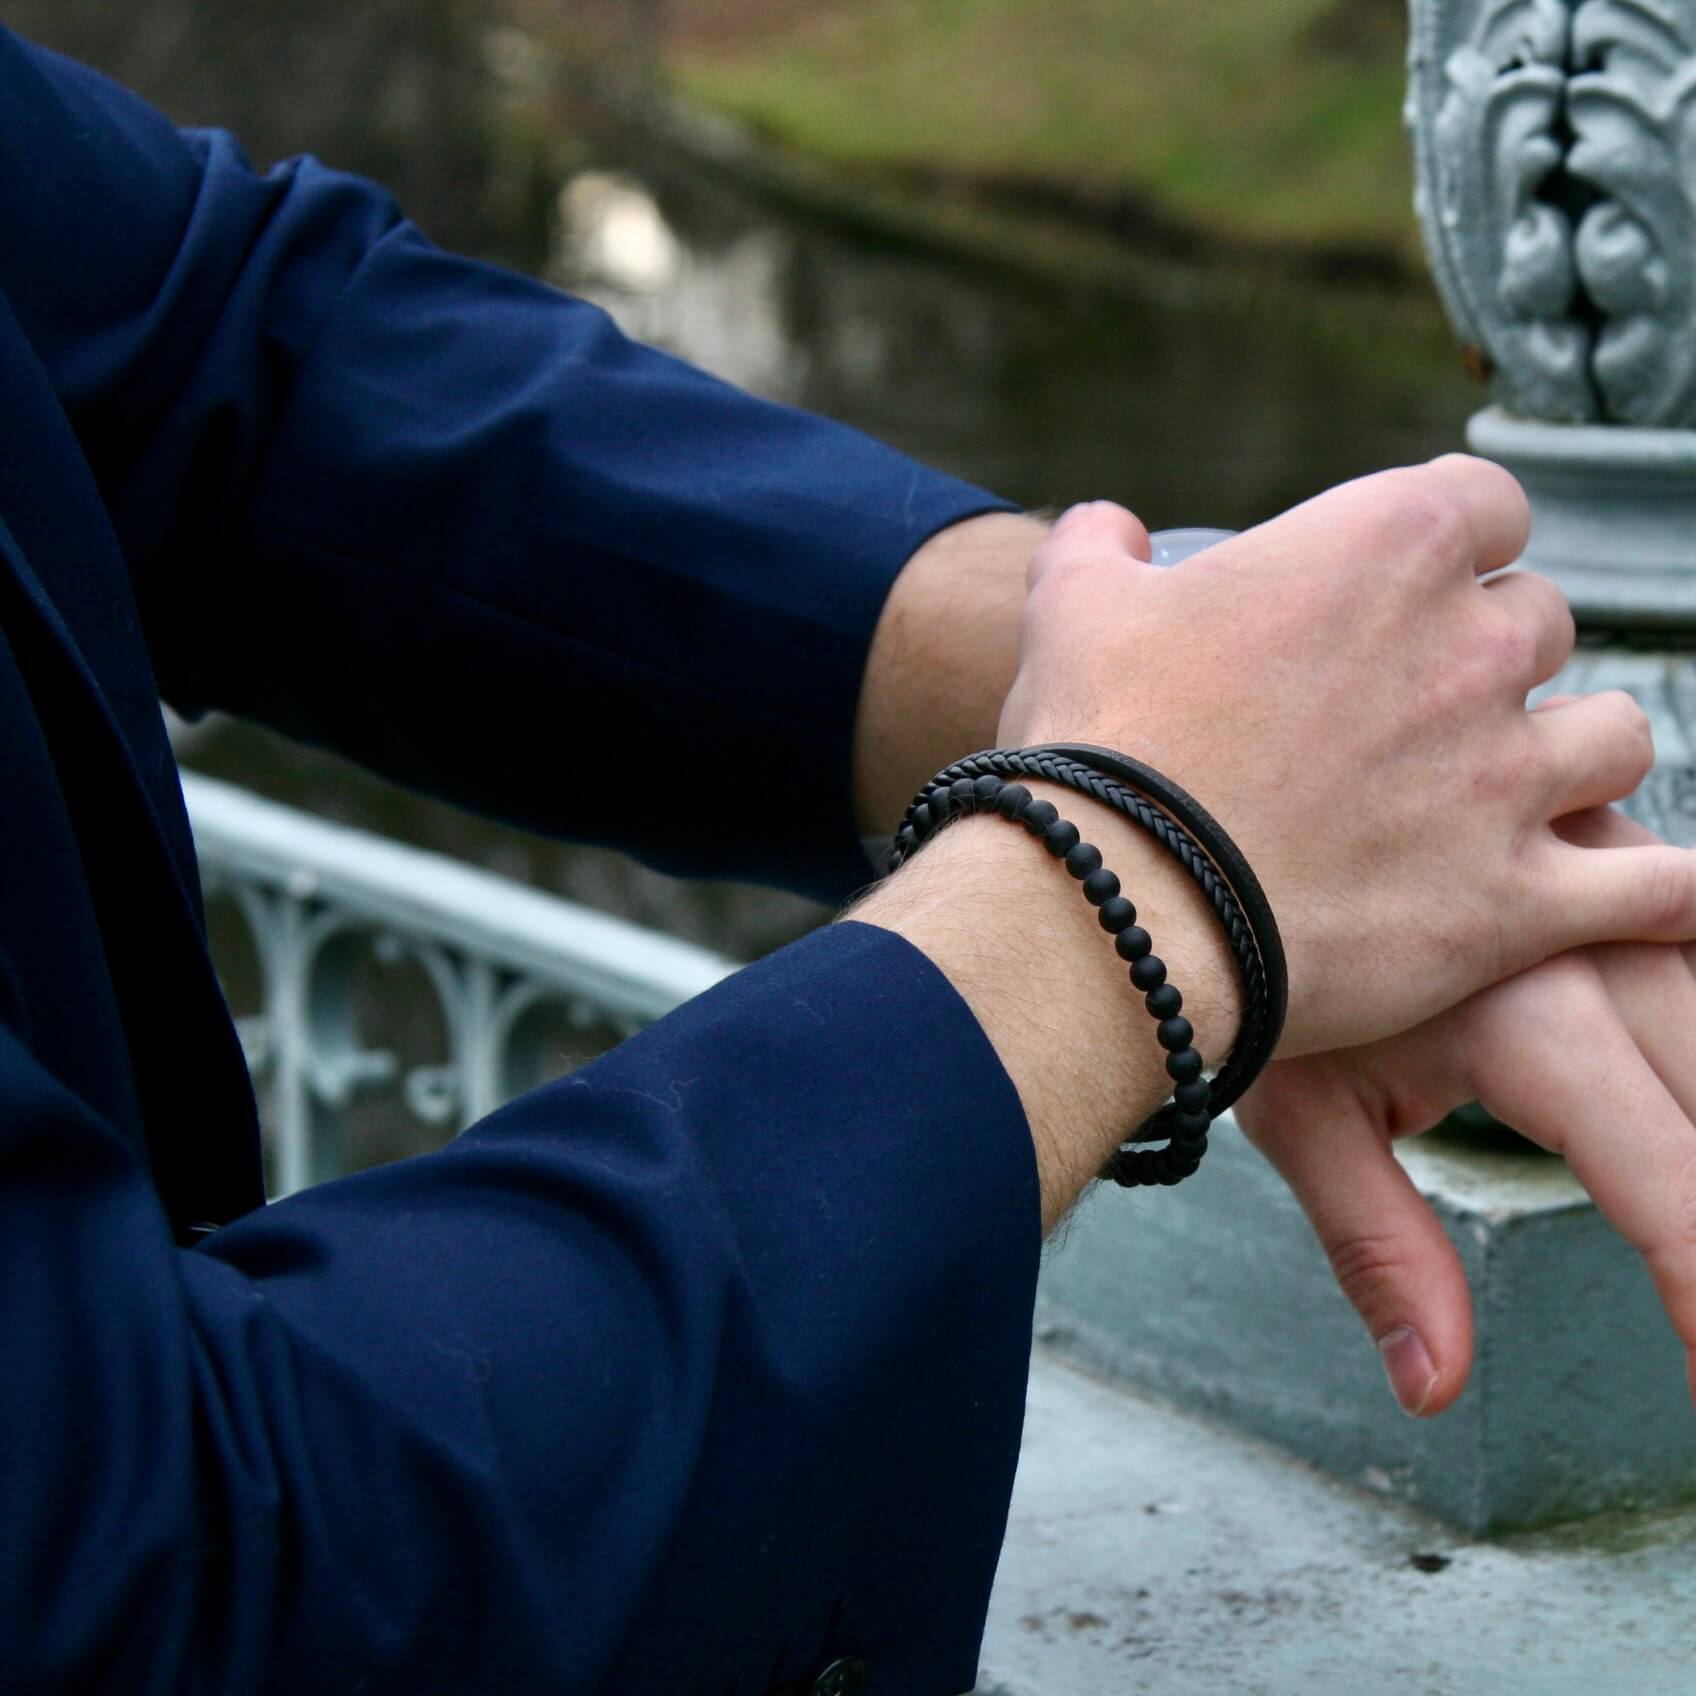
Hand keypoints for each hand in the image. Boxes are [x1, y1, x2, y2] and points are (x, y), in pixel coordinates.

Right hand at [998, 458, 1692, 1054]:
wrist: (1109, 904)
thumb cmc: (1096, 746)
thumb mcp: (1072, 609)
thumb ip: (1100, 548)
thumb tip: (1106, 528)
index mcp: (1382, 548)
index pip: (1485, 503)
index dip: (1450, 544)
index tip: (1403, 592)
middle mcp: (1469, 647)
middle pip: (1542, 620)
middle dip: (1489, 659)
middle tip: (1413, 717)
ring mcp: (1504, 778)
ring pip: (1616, 739)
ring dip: (1570, 757)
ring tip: (1511, 795)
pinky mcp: (1515, 902)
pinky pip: (1655, 890)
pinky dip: (1667, 896)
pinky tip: (1659, 895)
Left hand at [1237, 803, 1695, 1414]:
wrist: (1216, 816)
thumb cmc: (1257, 975)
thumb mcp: (1306, 1112)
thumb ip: (1383, 1248)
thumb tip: (1431, 1388)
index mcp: (1519, 1012)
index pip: (1661, 1167)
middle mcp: (1589, 936)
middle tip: (1691, 1295)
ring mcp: (1613, 874)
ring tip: (1671, 1187)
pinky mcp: (1616, 846)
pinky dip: (1692, 986)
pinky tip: (1667, 1052)